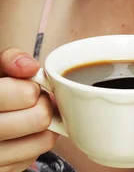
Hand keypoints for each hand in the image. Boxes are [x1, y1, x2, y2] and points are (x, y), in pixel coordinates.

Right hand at [0, 48, 56, 171]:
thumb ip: (10, 59)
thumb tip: (30, 67)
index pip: (28, 95)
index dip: (33, 87)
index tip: (28, 86)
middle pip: (40, 117)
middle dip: (42, 104)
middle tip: (32, 101)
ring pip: (45, 138)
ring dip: (44, 124)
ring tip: (28, 115)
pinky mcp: (3, 171)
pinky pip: (36, 156)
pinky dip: (35, 142)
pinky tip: (22, 133)